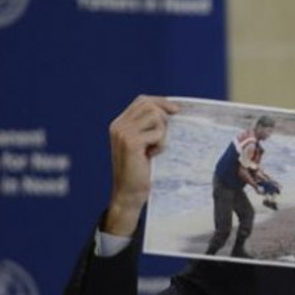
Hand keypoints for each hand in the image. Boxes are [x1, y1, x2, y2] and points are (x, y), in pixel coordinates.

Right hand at [105, 95, 178, 235]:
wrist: (129, 193)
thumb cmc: (140, 171)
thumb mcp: (144, 145)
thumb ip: (149, 128)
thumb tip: (172, 111)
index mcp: (119, 124)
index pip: (141, 101)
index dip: (160, 102)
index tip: (176, 109)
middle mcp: (118, 126)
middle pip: (149, 105)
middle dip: (164, 117)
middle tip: (164, 137)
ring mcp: (123, 133)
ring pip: (155, 116)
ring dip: (162, 133)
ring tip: (155, 149)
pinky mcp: (131, 142)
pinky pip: (158, 132)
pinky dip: (161, 144)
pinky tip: (152, 155)